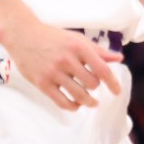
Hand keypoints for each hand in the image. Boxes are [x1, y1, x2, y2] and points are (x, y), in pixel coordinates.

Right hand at [0, 0, 122, 110]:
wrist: (24, 36)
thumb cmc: (53, 37)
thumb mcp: (77, 39)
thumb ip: (98, 50)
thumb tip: (119, 59)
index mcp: (78, 47)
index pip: (102, 69)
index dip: (112, 83)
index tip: (117, 91)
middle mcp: (66, 60)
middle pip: (91, 83)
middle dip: (95, 87)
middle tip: (93, 86)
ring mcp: (53, 72)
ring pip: (78, 95)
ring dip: (88, 101)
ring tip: (92, 102)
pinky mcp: (42, 83)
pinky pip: (62, 102)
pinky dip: (73, 106)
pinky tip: (76, 104)